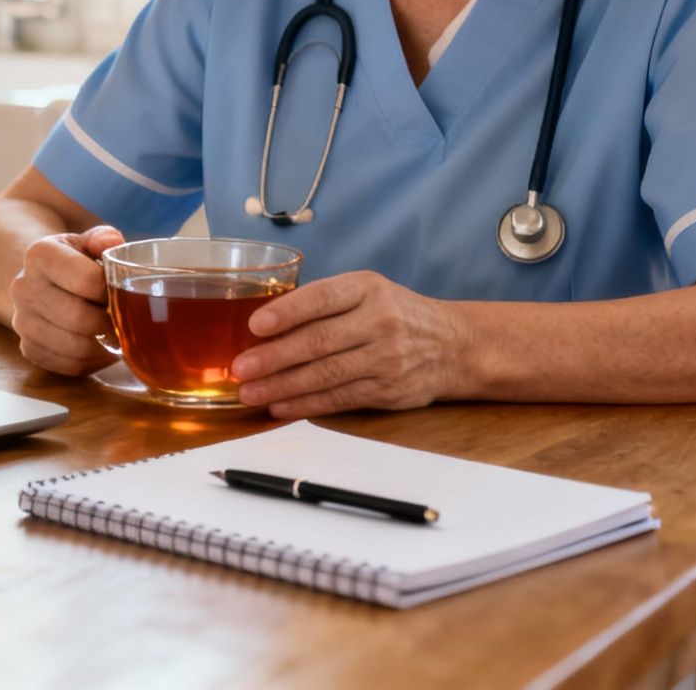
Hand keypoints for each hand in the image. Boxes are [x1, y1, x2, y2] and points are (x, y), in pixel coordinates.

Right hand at [8, 225, 124, 376]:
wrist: (42, 280)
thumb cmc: (75, 261)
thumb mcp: (87, 242)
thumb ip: (103, 238)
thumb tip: (111, 242)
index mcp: (40, 254)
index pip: (86, 280)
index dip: (111, 290)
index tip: (121, 291)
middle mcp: (23, 287)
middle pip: (79, 318)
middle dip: (109, 323)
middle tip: (124, 320)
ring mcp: (22, 320)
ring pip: (74, 347)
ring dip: (103, 347)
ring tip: (115, 336)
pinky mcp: (27, 348)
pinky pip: (67, 365)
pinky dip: (90, 362)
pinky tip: (99, 347)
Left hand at [232, 271, 469, 418]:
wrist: (455, 346)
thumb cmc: (396, 314)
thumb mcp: (367, 292)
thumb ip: (323, 303)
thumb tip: (262, 325)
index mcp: (367, 289)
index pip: (322, 298)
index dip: (287, 312)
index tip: (255, 325)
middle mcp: (379, 321)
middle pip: (319, 342)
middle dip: (274, 357)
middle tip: (241, 368)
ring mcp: (385, 358)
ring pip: (325, 375)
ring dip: (282, 386)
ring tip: (250, 393)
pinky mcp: (386, 390)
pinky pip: (339, 399)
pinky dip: (306, 405)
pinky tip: (280, 407)